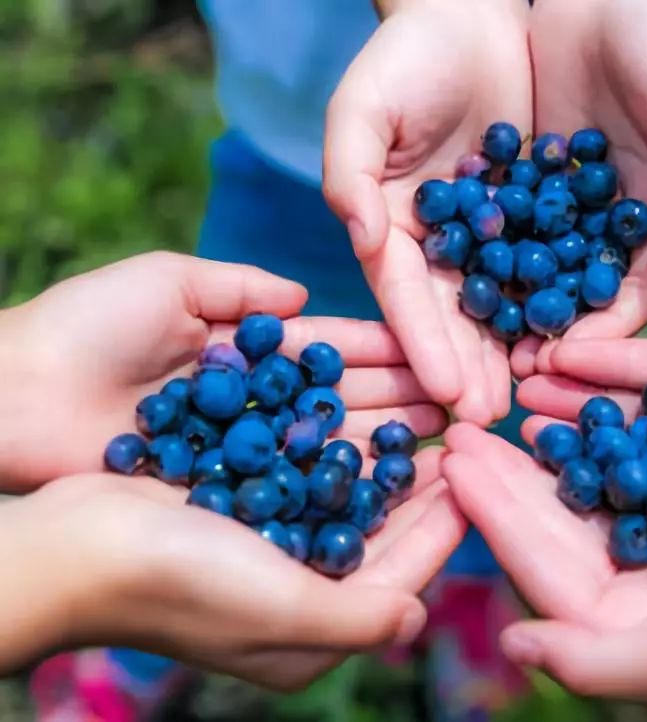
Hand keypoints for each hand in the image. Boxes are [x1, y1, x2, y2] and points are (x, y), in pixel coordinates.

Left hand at [0, 252, 447, 491]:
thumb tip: (307, 299)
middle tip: (459, 404)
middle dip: (400, 399)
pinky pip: (286, 491)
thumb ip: (240, 288)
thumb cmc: (82, 327)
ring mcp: (240, 452)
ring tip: (440, 444)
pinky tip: (382, 488)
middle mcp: (253, 403)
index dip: (383, 350)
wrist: (9, 396)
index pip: (330, 350)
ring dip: (382, 444)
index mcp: (244, 349)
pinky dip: (332, 490)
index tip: (433, 351)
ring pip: (324, 447)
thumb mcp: (167, 279)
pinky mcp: (219, 493)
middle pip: (340, 402)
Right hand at [1, 447, 465, 689]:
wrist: (76, 545)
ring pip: (352, 501)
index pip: (404, 573)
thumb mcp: (281, 611)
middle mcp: (298, 597)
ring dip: (388, 460)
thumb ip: (359, 618)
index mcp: (313, 632)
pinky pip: (312, 479)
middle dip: (425, 486)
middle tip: (462, 433)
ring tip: (425, 416)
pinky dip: (340, 449)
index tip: (481, 471)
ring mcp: (272, 552)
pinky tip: (362, 416)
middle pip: (384, 534)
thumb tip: (418, 618)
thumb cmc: (182, 583)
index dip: (446, 522)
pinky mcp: (246, 512)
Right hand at [324, 0, 531, 424]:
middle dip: (471, 369)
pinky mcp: (535, 216)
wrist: (469, 17)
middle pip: (456, 316)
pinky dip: (559, 302)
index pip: (407, 297)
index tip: (445, 390)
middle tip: (491, 419)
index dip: (424, 344)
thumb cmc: (404, 59)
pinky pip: (550, 264)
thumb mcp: (362, 108)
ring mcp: (489, 235)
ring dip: (515, 352)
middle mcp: (441, 245)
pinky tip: (573, 339)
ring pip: (504, 304)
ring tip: (531, 396)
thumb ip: (349, 171)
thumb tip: (360, 235)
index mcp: (393, 229)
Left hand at [442, 425, 646, 716]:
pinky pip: (635, 476)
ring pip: (588, 494)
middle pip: (552, 522)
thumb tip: (511, 641)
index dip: (490, 510)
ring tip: (507, 407)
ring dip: (547, 453)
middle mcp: (628, 592)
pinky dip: (606, 444)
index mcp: (613, 626)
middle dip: (504, 473)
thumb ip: (591, 661)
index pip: (535, 560)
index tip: (452, 460)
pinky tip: (581, 414)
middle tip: (460, 423)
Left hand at [510, 0, 646, 376]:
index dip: (611, 326)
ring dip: (510, 312)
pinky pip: (499, 224)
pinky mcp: (523, 174)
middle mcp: (612, 216)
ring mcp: (566, 200)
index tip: (574, 357)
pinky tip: (450, 291)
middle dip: (551, 336)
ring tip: (476, 354)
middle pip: (581, 292)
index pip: (640, 285)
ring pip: (536, 269)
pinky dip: (480, 258)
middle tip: (515, 378)